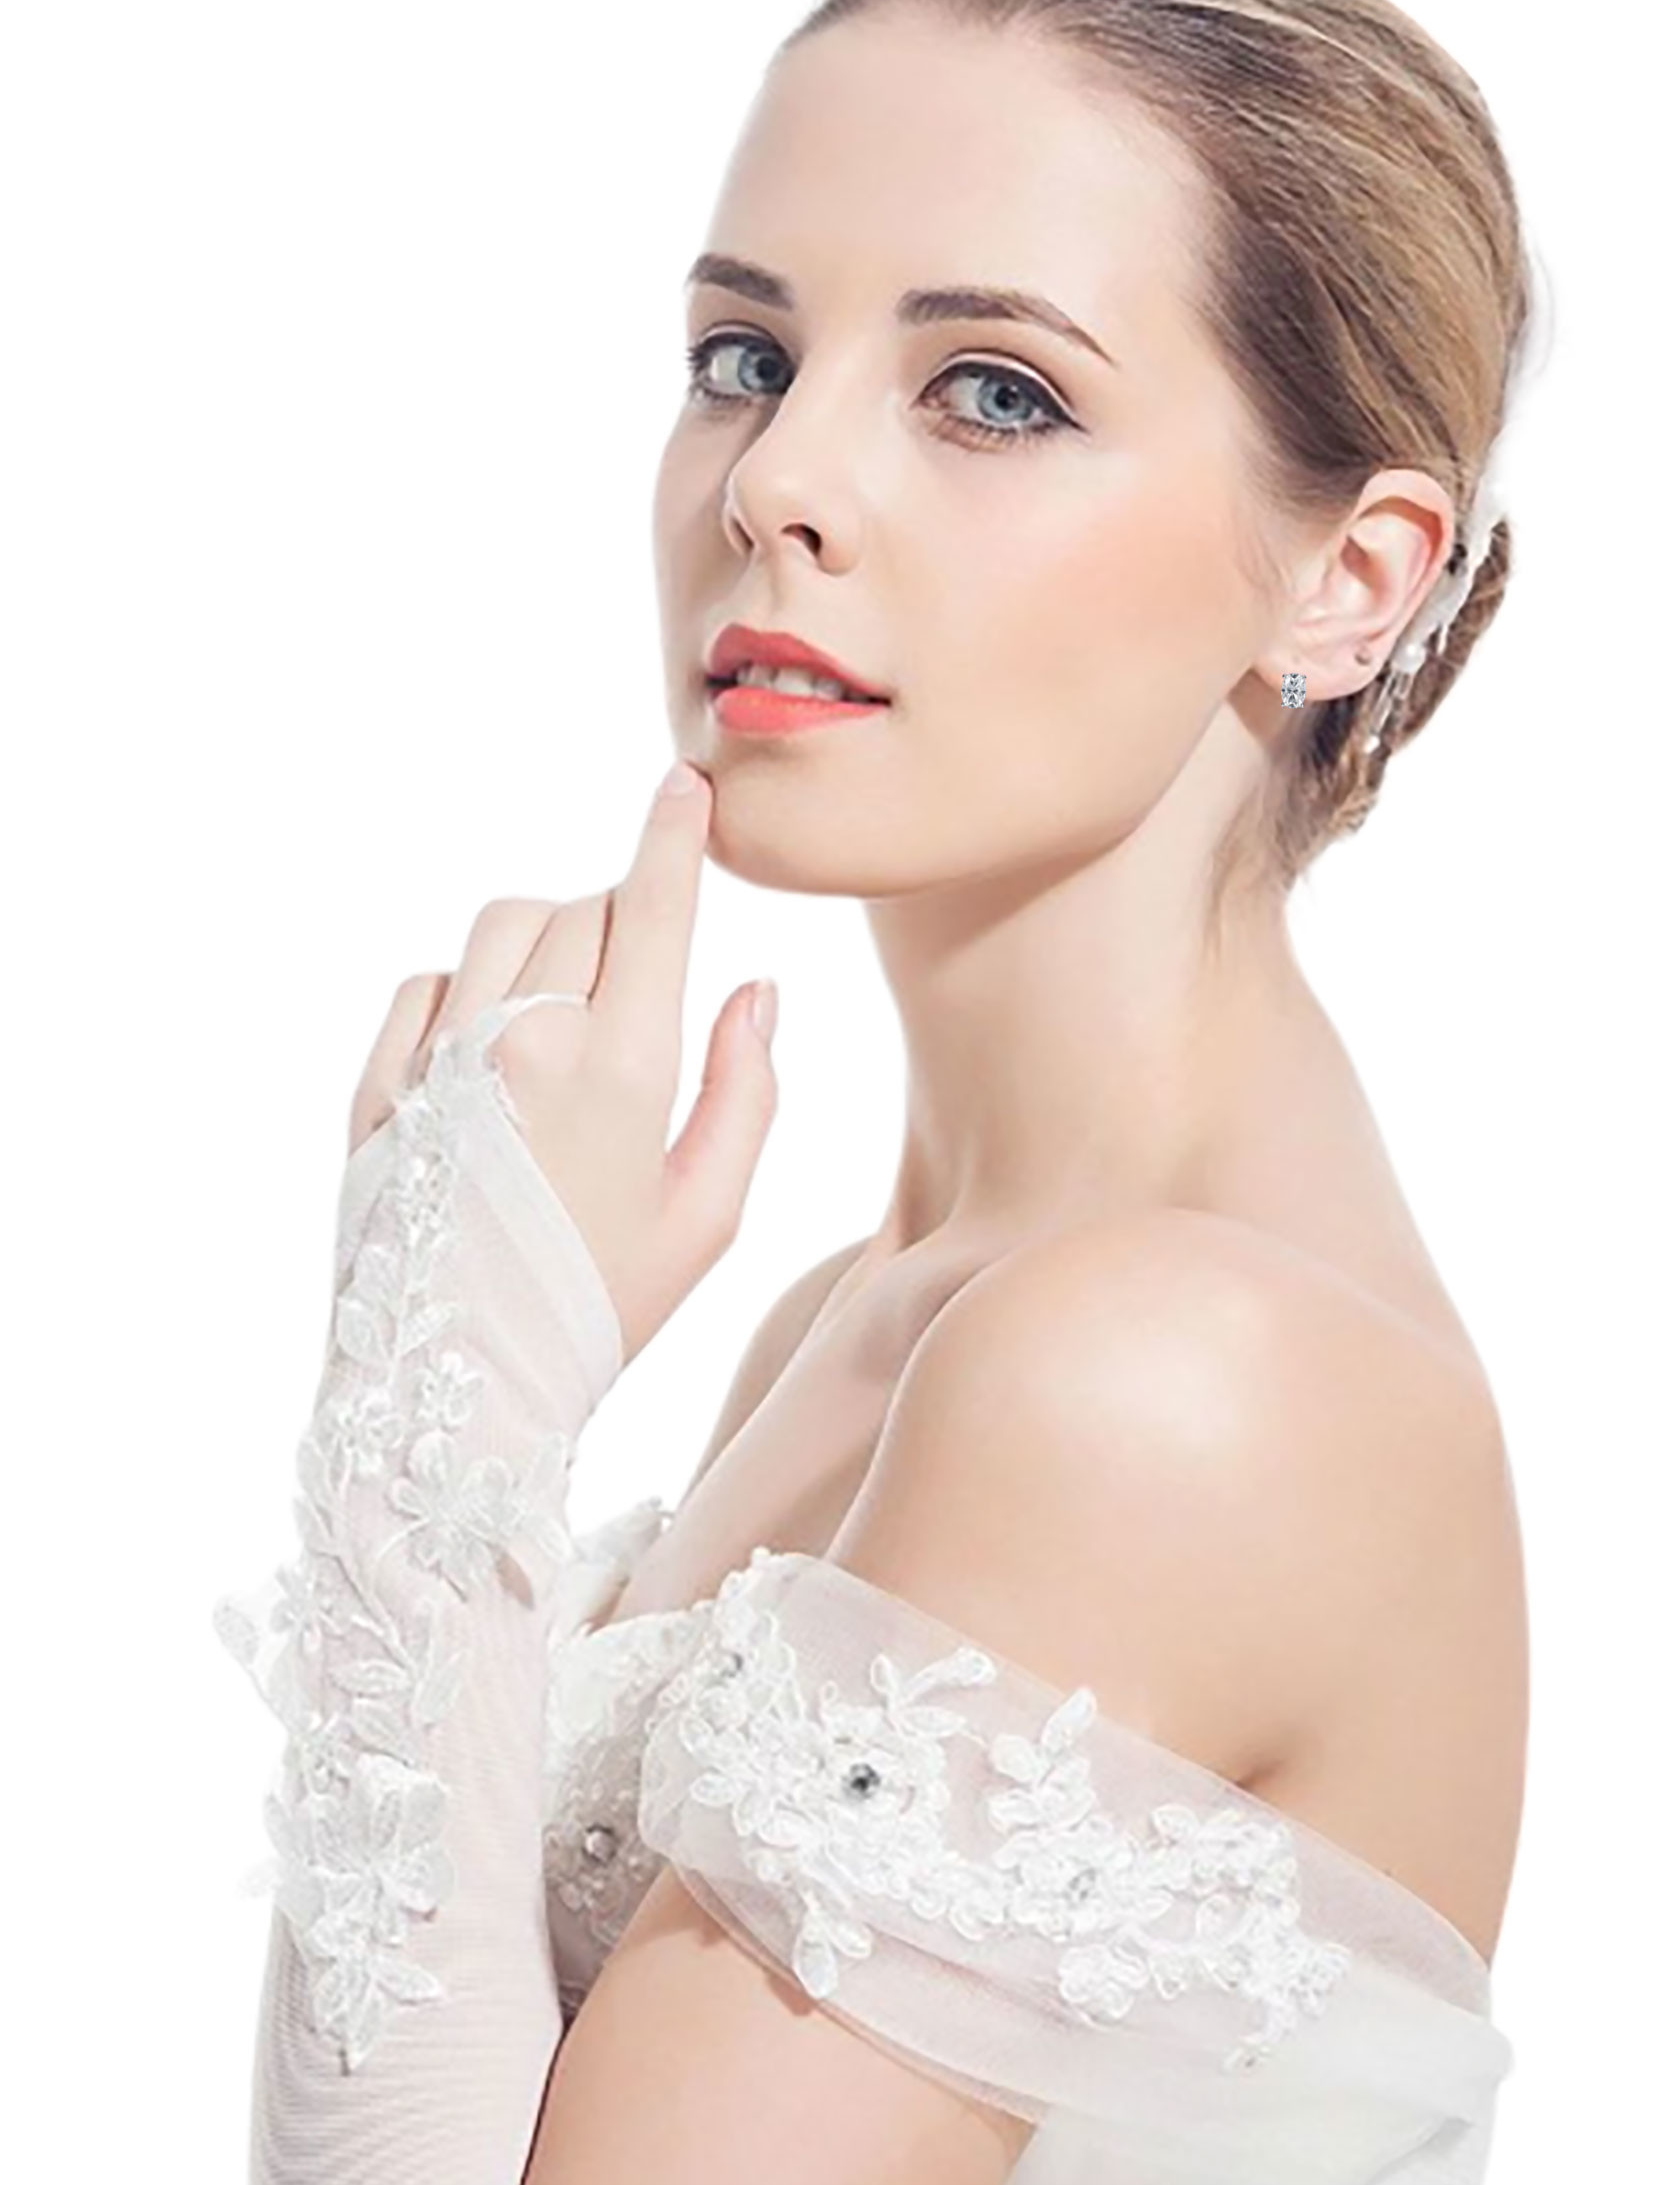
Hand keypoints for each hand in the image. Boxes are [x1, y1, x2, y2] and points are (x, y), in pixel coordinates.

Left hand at [346, 760, 778, 1370]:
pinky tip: (495, 1047)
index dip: (673, 834)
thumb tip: (754, 989)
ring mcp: (441, 1060)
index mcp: (622, 1070)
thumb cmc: (601, 1311)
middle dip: (625, 917)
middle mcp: (524, 1044)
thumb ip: (746, 1091)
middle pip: (585, 909)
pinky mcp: (379, 1087)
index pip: (653, 905)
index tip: (684, 786)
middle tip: (643, 980)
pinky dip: (470, 988)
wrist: (453, 1398)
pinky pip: (430, 982)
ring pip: (505, 927)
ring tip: (571, 1002)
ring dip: (549, 937)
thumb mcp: (707, 1218)